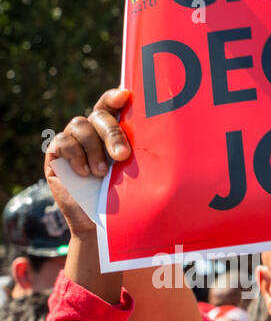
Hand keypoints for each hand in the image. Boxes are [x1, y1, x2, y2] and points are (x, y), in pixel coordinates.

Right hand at [43, 88, 133, 236]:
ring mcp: (73, 139)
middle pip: (99, 115)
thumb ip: (141, 156)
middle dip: (112, 134)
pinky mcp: (56, 152)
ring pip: (80, 125)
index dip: (115, 97)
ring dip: (94, 148)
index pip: (111, 105)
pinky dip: (76, 156)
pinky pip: (64, 142)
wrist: (100, 224)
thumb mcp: (136, 175)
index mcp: (113, 131)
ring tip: (101, 173)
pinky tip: (84, 173)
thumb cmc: (124, 199)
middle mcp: (92, 130)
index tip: (126, 96)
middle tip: (122, 156)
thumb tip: (163, 141)